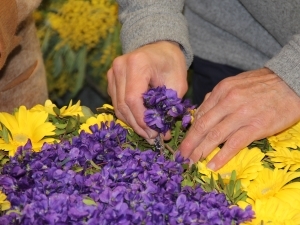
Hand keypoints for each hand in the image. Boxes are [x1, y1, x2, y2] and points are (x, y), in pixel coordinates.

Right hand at [107, 41, 187, 139]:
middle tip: (152, 137)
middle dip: (137, 125)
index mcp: (137, 64)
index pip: (133, 99)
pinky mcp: (110, 79)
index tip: (155, 133)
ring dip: (132, 123)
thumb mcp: (178, 83)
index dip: (142, 120)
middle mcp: (120, 67)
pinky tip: (140, 121)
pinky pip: (116, 102)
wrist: (160, 47)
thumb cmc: (171, 64)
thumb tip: (162, 132)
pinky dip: (128, 115)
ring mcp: (112, 72)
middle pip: (123, 105)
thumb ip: (169, 106)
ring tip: (147, 132)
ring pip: (117, 106)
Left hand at [179, 68, 299, 169]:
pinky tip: (213, 165)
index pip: (200, 114)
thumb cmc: (263, 84)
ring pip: (215, 135)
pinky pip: (234, 143)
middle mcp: (228, 101)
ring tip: (192, 162)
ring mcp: (242, 114)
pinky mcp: (256, 126)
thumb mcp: (235, 83)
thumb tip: (201, 111)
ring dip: (201, 151)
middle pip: (203, 126)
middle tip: (181, 156)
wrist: (291, 82)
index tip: (184, 142)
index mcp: (222, 90)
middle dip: (189, 143)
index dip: (190, 131)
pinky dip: (222, 156)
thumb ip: (217, 97)